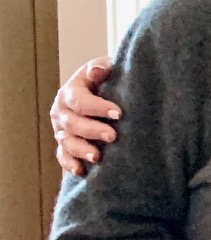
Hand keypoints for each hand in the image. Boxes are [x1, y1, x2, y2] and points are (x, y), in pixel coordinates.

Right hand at [50, 58, 118, 175]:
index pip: (80, 100)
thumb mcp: (104, 69)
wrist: (102, 92)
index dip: (97, 107)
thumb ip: (101, 69)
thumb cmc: (106, 80)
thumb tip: (97, 70)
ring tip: (97, 156)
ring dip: (81, 150)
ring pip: (67, 142)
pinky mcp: (65, 144)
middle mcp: (62, 112)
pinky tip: (80, 170)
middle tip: (112, 136)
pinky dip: (70, 164)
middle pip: (73, 124)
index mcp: (70, 92)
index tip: (118, 113)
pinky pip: (63, 156)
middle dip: (92, 130)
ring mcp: (62, 130)